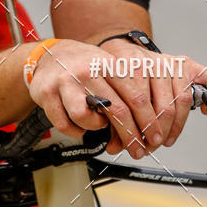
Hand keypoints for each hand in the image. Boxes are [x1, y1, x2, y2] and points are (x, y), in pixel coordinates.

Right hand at [27, 38, 206, 157]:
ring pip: (89, 118)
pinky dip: (76, 130)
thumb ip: (132, 88)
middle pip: (118, 110)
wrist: (47, 57)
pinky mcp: (47, 94)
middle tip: (139, 149)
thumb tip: (159, 120)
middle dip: (133, 136)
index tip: (156, 138)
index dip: (150, 121)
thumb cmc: (85, 66)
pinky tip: (80, 125)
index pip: (138, 96)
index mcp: (110, 63)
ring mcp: (66, 81)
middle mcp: (89, 70)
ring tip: (100, 127)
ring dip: (99, 129)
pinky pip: (66, 123)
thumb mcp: (112, 68)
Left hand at [96, 38, 206, 155]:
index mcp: (131, 67)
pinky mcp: (186, 63)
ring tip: (167, 138)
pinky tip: (204, 110)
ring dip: (177, 125)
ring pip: (183, 98)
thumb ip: (113, 119)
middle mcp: (153, 63)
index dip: (141, 130)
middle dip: (159, 132)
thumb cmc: (118, 74)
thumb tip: (115, 146)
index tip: (140, 146)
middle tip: (153, 145)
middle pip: (164, 105)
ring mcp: (171, 63)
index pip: (140, 103)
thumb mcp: (109, 92)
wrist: (123, 50)